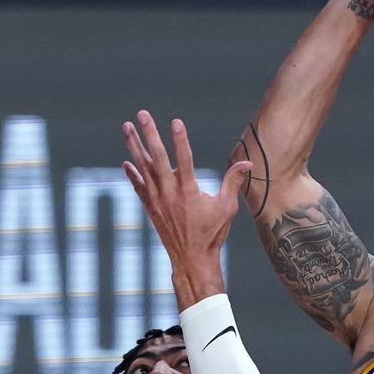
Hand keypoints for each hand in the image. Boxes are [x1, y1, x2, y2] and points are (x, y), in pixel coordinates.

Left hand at [122, 111, 250, 303]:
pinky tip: (126, 161)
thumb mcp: (227, 208)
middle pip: (157, 158)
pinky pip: (138, 186)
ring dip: (134, 146)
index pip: (184, 160)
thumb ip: (233, 182)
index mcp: (189, 192)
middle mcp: (169, 194)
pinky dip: (132, 174)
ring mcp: (157, 200)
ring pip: (143, 168)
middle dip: (149, 134)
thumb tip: (247, 163)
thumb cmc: (212, 233)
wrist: (191, 259)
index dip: (180, 140)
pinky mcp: (150, 208)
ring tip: (126, 127)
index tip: (176, 122)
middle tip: (142, 114)